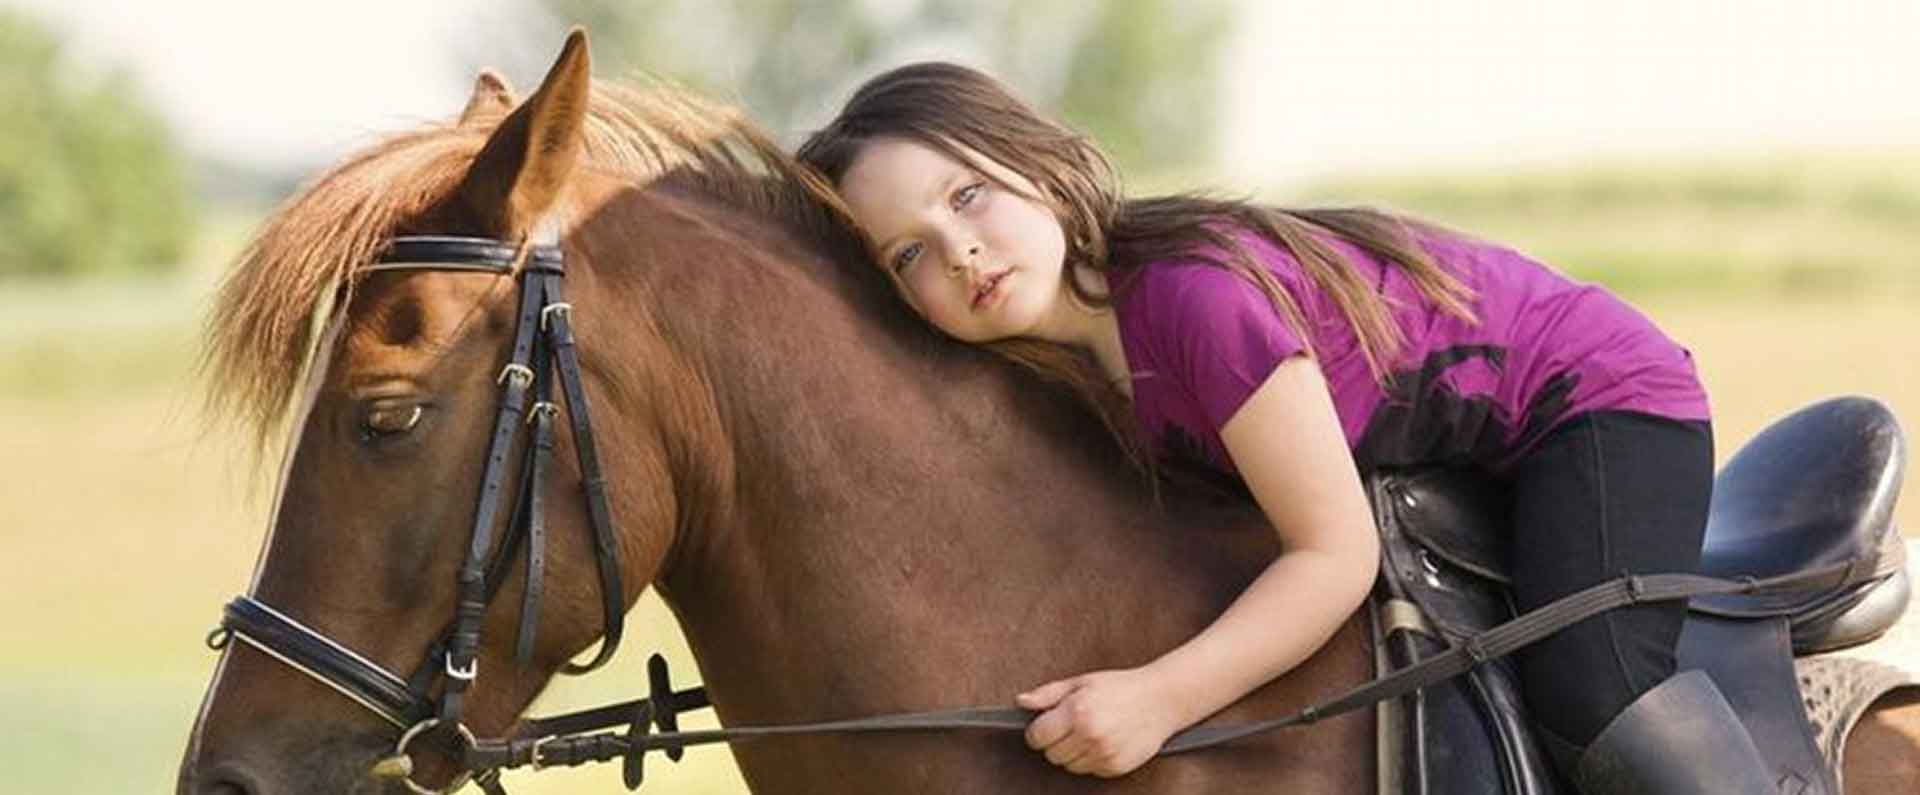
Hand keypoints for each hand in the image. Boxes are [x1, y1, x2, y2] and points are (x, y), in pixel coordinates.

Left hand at [1016, 666, 1187, 777]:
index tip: (1046, 725)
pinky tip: (1103, 741)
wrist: (1161, 699)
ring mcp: (1103, 753)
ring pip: (1069, 766)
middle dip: (1056, 741)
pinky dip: (1091, 759)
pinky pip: (1089, 771)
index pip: (1037, 737)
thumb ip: (1048, 694)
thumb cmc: (1121, 687)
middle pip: (1051, 755)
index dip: (1038, 731)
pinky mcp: (1115, 767)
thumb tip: (1021, 702)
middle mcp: (1089, 735)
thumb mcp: (1081, 682)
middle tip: (1072, 726)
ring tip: (1089, 732)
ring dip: (1073, 753)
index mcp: (1077, 712)